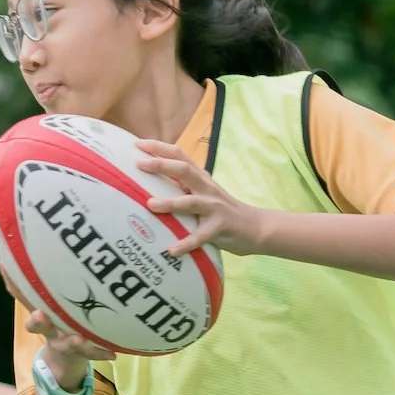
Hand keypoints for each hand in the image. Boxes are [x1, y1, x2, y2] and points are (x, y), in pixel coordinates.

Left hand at [135, 138, 264, 256]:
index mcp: (201, 178)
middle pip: (184, 170)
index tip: (138, 143)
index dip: (160, 148)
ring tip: (150, 205)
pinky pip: (201, 236)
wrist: (256, 227)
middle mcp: (207, 188)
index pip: (180, 156)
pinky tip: (171, 250)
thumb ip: (184, 185)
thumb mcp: (204, 192)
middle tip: (139, 164)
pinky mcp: (220, 228)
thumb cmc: (222, 210)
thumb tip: (154, 181)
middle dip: (161, 165)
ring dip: (170, 203)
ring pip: (191, 202)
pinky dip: (186, 243)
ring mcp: (215, 207)